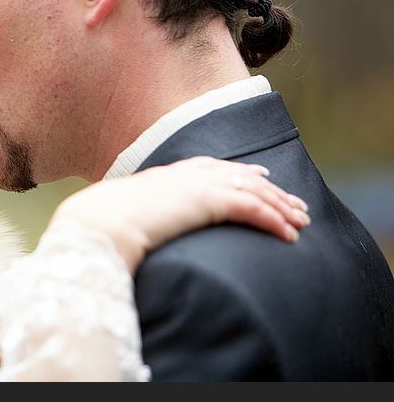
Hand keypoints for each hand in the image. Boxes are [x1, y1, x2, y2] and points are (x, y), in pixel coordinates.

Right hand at [49, 157, 309, 272]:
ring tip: (301, 223)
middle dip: (272, 192)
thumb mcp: (123, 214)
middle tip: (296, 205)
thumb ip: (139, 216)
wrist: (100, 222)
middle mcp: (186, 175)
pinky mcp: (209, 201)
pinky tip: (288, 235)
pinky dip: (273, 220)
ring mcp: (199, 185)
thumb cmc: (101, 224)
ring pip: (253, 192)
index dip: (239, 172)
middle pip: (240, 177)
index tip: (260, 177)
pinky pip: (252, 209)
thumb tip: (133, 230)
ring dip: (280, 208)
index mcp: (167, 175)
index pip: (213, 167)